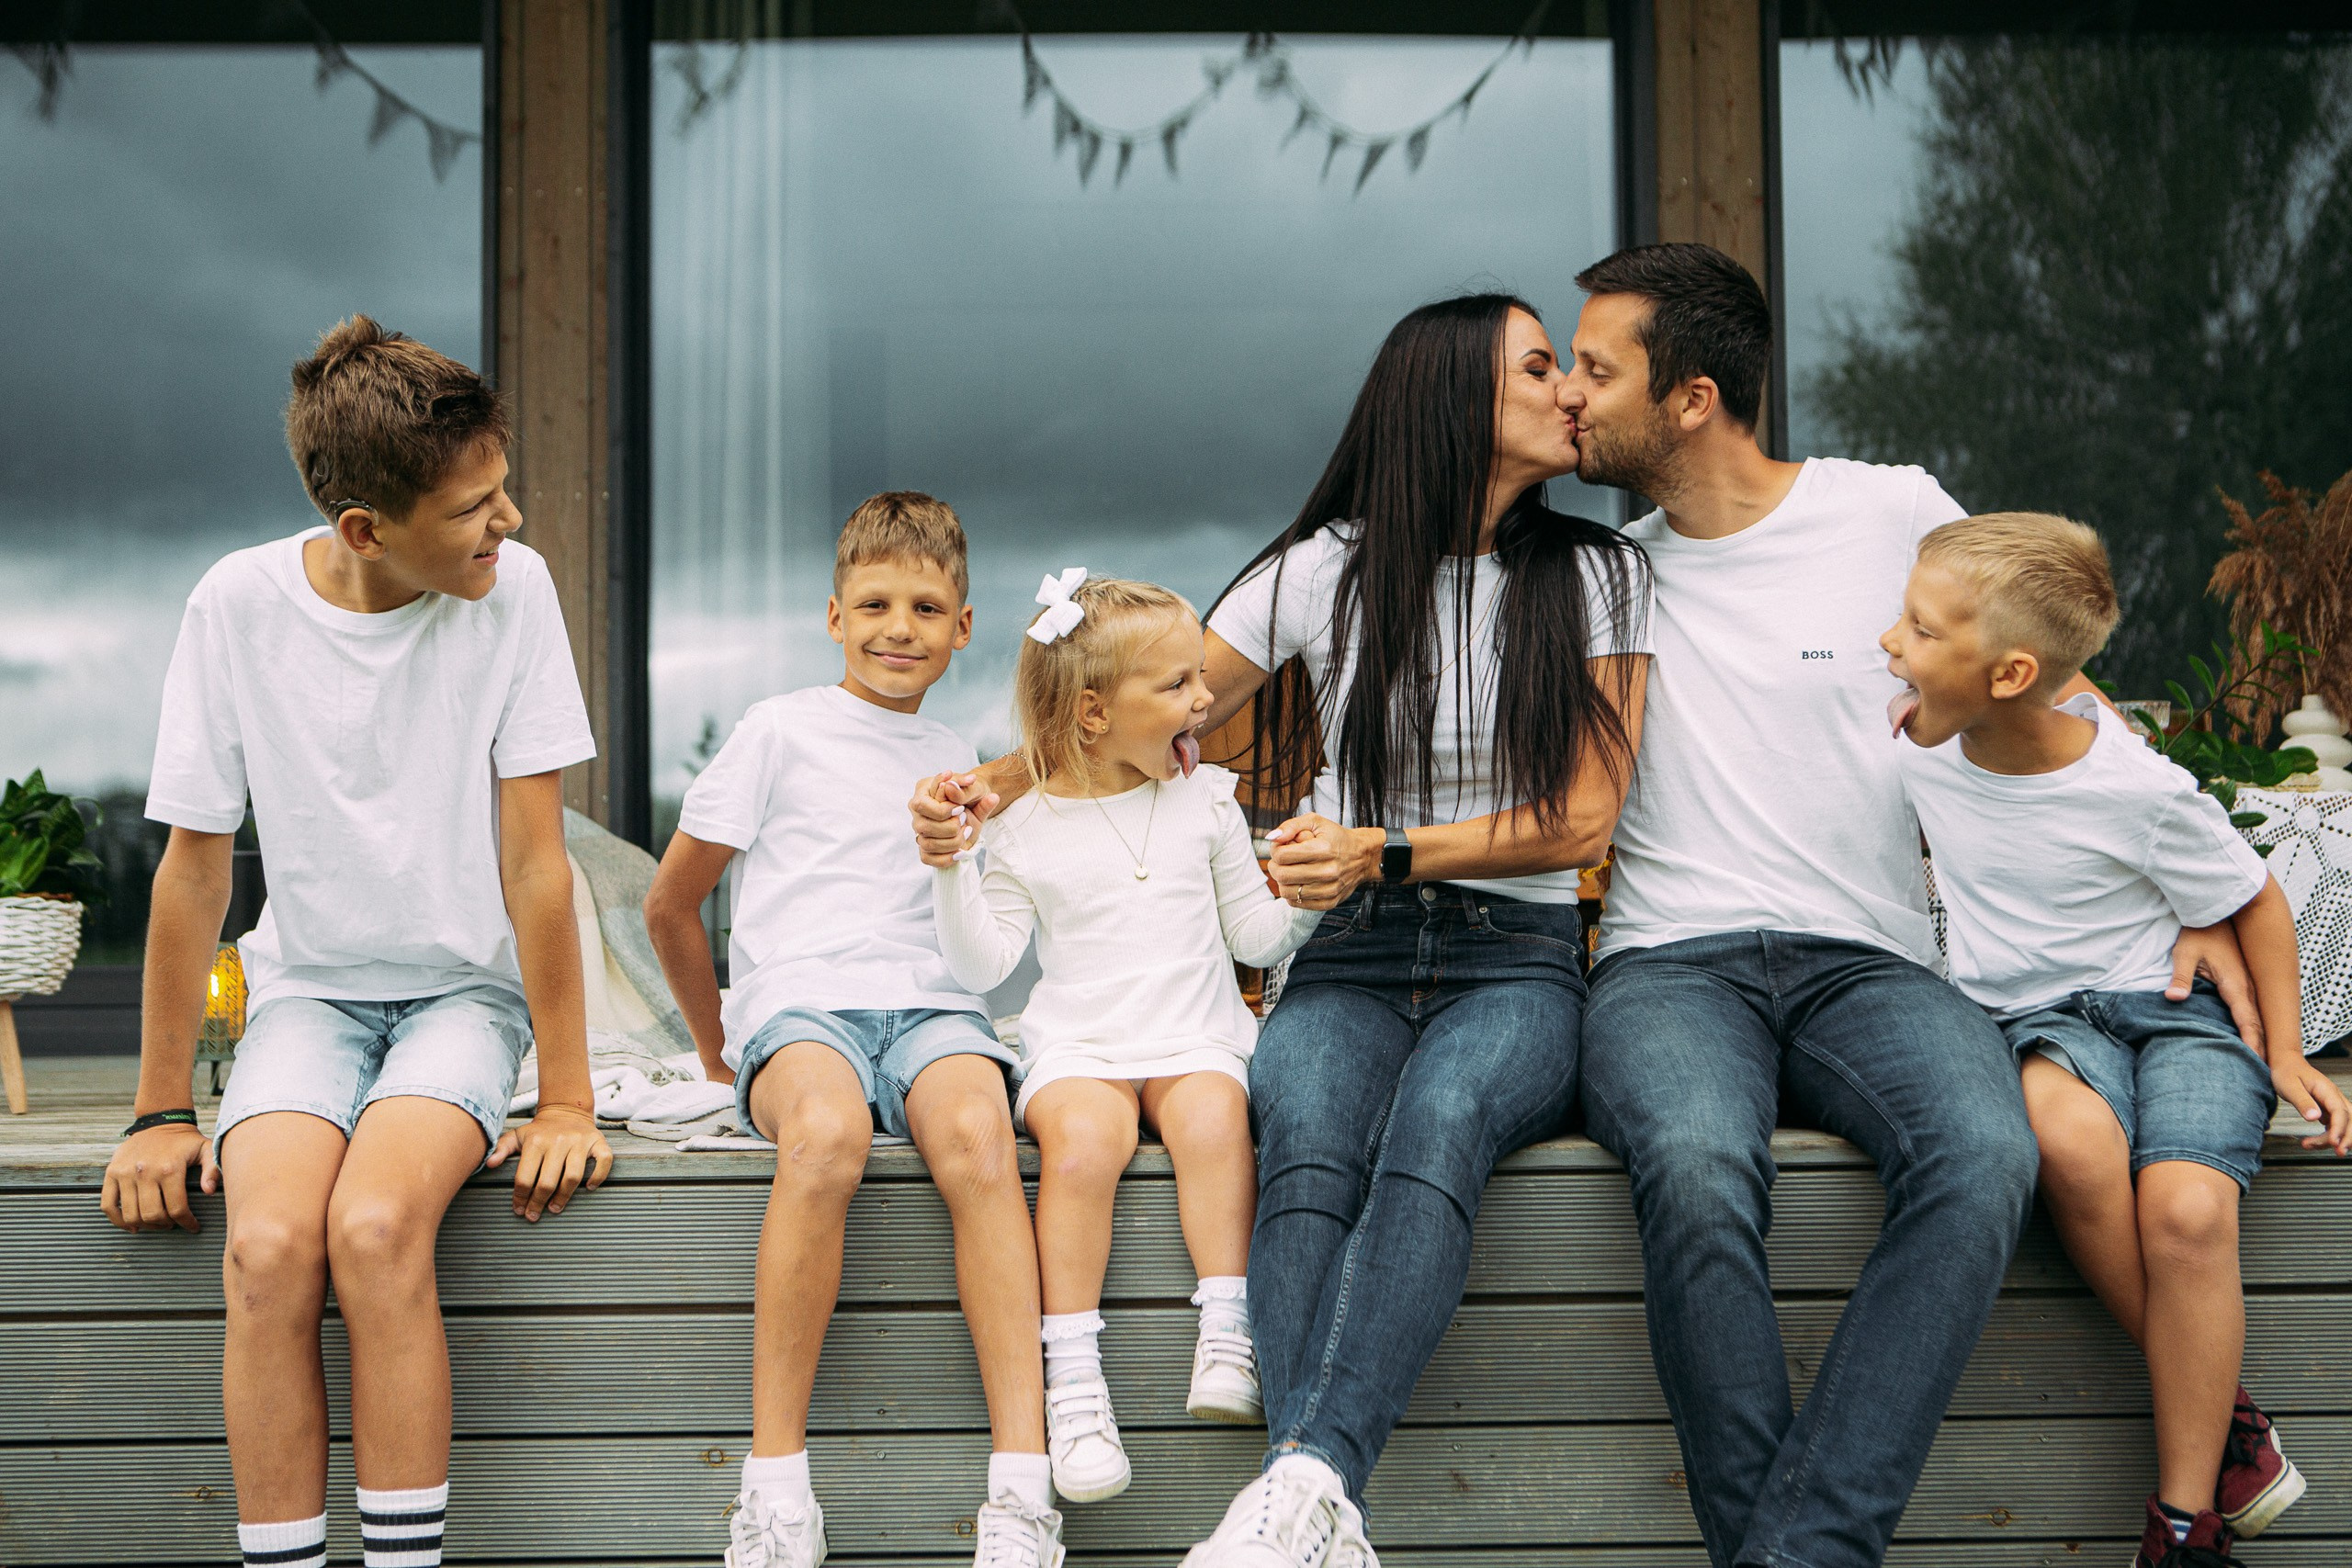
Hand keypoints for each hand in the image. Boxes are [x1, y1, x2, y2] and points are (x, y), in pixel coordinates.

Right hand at [100, 1122, 214, 1233]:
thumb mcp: (207, 1149)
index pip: (177, 1208)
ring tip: (156, 1223)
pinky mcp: (111, 1173)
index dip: (186, 1223)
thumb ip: (212, 1169)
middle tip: (173, 1223)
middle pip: (152, 1215)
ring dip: (145, 1225)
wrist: (160, 1121)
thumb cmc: (185, 1140)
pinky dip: (117, 1220)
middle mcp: (145, 1172)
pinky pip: (108, 1205)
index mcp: (169, 1169)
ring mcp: (125, 1173)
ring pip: (131, 1214)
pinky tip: (131, 1225)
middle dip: (166, 1225)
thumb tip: (209, 1191)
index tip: (193, 1227)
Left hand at [487, 1103, 610, 1220]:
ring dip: (563, 1197)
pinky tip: (589, 1188)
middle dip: (538, 1203)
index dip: (520, 1197)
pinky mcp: (598, 1142)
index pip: (525, 1177)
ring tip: (555, 1207)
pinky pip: (603, 1161)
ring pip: (573, 1176)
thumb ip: (501, 1148)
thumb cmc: (540, 1130)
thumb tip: (489, 1163)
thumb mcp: (518, 1135)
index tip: (519, 1209)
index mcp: (537, 1141)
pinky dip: (598, 1177)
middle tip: (534, 1215)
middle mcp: (559, 1141)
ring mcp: (580, 1142)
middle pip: (547, 1181)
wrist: (566, 1110)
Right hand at [913, 770, 995, 867]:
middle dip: (950, 827)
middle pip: (923, 827)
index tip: (961, 808)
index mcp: (923, 792)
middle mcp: (917, 813)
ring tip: (967, 831)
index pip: (921, 805)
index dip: (943, 810)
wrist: (976, 808)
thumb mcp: (973, 787)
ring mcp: (920, 831)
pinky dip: (947, 858)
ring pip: (927, 844)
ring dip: (953, 842)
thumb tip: (950, 786)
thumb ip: (963, 785)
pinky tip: (961, 852)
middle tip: (964, 819)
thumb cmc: (971, 795)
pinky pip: (927, 858)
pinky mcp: (926, 848)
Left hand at [1267, 814, 1380, 910]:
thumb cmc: (1335, 837)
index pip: (1282, 855)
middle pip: (1282, 875)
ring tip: (1289, 871)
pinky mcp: (1329, 902)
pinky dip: (1292, 893)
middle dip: (1274, 866)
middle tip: (1279, 861)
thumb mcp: (1315, 821)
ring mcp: (1329, 889)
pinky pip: (1297, 903)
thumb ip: (1291, 826)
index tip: (1280, 847)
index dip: (1274, 850)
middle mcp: (1328, 871)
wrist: (1363, 856)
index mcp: (1323, 849)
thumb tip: (1271, 838)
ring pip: (1287, 892)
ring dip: (1282, 881)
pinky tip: (1298, 882)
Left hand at [2165, 922, 2262, 1053]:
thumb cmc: (2198, 933)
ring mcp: (2248, 984)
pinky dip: (2253, 1025)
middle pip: (2257, 1024)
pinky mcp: (2243, 982)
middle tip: (2263, 1074)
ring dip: (2259, 1038)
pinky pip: (2251, 1009)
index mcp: (2235, 984)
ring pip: (2257, 1017)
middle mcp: (2247, 987)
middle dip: (2260, 1048)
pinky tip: (2250, 1038)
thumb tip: (2174, 999)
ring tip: (2259, 1063)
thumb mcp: (2184, 953)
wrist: (2215, 913)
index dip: (2252, 1042)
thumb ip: (2180, 977)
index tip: (2256, 1063)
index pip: (2247, 1020)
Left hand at [2271, 1055, 2350, 1154]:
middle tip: (2338, 1153)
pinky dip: (2327, 1136)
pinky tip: (2313, 1142)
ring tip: (2310, 1146)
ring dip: (2335, 1139)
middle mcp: (2335, 1098)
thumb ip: (2302, 1101)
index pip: (2341, 1112)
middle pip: (2350, 1120)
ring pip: (2344, 1125)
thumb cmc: (2287, 1073)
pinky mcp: (2328, 1111)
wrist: (2286, 1064)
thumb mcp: (2289, 1086)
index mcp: (2327, 1091)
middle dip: (2347, 1138)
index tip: (2334, 1143)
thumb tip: (2314, 1118)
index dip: (2339, 1129)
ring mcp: (2333, 1105)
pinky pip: (2334, 1126)